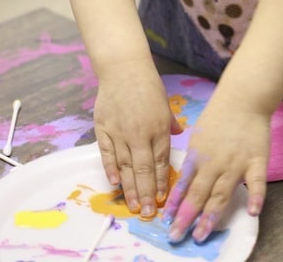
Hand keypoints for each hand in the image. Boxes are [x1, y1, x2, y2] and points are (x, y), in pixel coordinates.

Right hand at [93, 60, 182, 218]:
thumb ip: (171, 123)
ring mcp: (120, 132)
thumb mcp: (165, 103)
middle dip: (146, 193)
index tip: (162, 199)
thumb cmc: (147, 85)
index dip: (161, 182)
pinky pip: (107, 153)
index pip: (160, 161)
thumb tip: (179, 136)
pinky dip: (110, 169)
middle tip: (147, 213)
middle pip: (143, 169)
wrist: (123, 68)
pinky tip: (114, 184)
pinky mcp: (103, 128)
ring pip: (125, 166)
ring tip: (133, 206)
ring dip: (129, 188)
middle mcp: (140, 133)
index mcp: (158, 127)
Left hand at [163, 95, 269, 242]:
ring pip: (221, 194)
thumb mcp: (197, 136)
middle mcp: (214, 163)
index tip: (167, 222)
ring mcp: (236, 164)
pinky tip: (251, 212)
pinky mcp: (257, 162)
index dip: (175, 204)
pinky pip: (256, 183)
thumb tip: (185, 181)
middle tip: (177, 237)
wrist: (242, 99)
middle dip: (186, 218)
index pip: (183, 184)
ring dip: (210, 216)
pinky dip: (255, 197)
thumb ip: (193, 160)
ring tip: (201, 235)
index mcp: (198, 155)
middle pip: (198, 194)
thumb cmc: (218, 116)